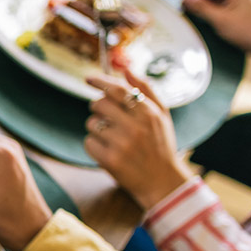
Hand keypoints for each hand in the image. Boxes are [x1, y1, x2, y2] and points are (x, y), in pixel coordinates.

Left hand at [84, 70, 192, 210]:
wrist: (162, 181)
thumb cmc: (160, 145)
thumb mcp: (162, 115)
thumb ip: (146, 90)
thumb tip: (126, 69)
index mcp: (149, 113)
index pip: (118, 90)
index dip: (100, 82)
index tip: (88, 78)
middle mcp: (135, 127)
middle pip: (99, 104)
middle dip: (98, 107)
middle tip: (106, 116)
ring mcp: (121, 144)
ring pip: (92, 124)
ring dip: (97, 128)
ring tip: (113, 137)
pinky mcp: (109, 160)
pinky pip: (88, 142)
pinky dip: (94, 145)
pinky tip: (109, 151)